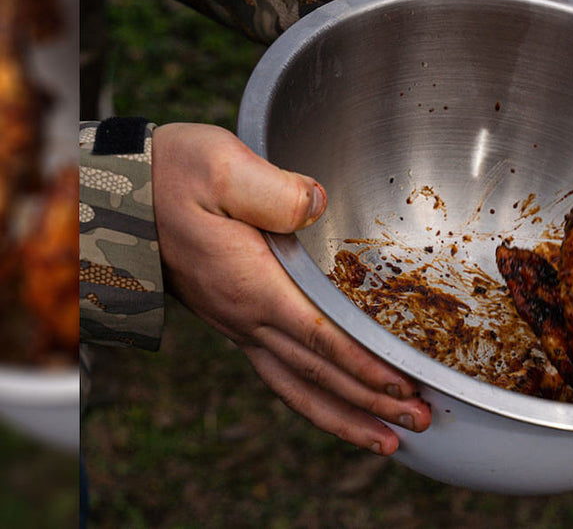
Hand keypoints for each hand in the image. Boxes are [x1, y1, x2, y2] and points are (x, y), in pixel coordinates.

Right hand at [151, 123, 429, 454]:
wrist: (119, 192)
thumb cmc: (173, 173)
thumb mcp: (221, 165)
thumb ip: (273, 188)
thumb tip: (316, 203)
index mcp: (251, 284)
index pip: (319, 337)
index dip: (362, 365)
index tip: (402, 387)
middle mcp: (245, 315)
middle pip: (316, 374)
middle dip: (370, 403)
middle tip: (418, 423)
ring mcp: (238, 323)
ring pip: (295, 386)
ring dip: (344, 417)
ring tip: (385, 440)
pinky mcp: (235, 319)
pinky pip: (279, 373)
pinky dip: (313, 398)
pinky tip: (335, 406)